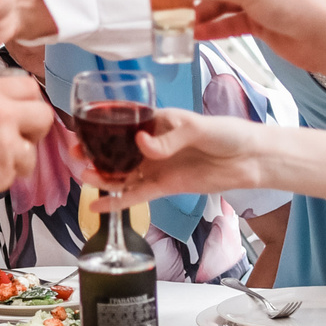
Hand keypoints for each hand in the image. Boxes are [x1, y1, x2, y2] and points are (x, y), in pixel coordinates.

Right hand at [0, 72, 53, 210]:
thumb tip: (3, 108)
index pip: (29, 87)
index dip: (29, 102)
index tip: (24, 112)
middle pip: (43, 115)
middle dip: (35, 129)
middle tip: (20, 138)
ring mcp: (4, 144)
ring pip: (32, 151)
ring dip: (17, 159)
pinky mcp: (3, 171)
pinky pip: (15, 174)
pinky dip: (1, 177)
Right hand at [87, 110, 275, 204]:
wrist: (250, 159)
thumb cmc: (228, 133)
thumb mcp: (198, 128)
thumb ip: (169, 138)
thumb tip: (143, 145)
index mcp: (157, 121)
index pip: (123, 122)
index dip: (100, 126)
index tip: (81, 130)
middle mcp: (152, 143)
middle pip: (115, 149)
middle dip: (93, 151)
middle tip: (75, 153)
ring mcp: (156, 166)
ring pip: (122, 172)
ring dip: (102, 175)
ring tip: (84, 176)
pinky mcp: (164, 186)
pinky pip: (136, 194)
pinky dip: (117, 200)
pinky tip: (98, 205)